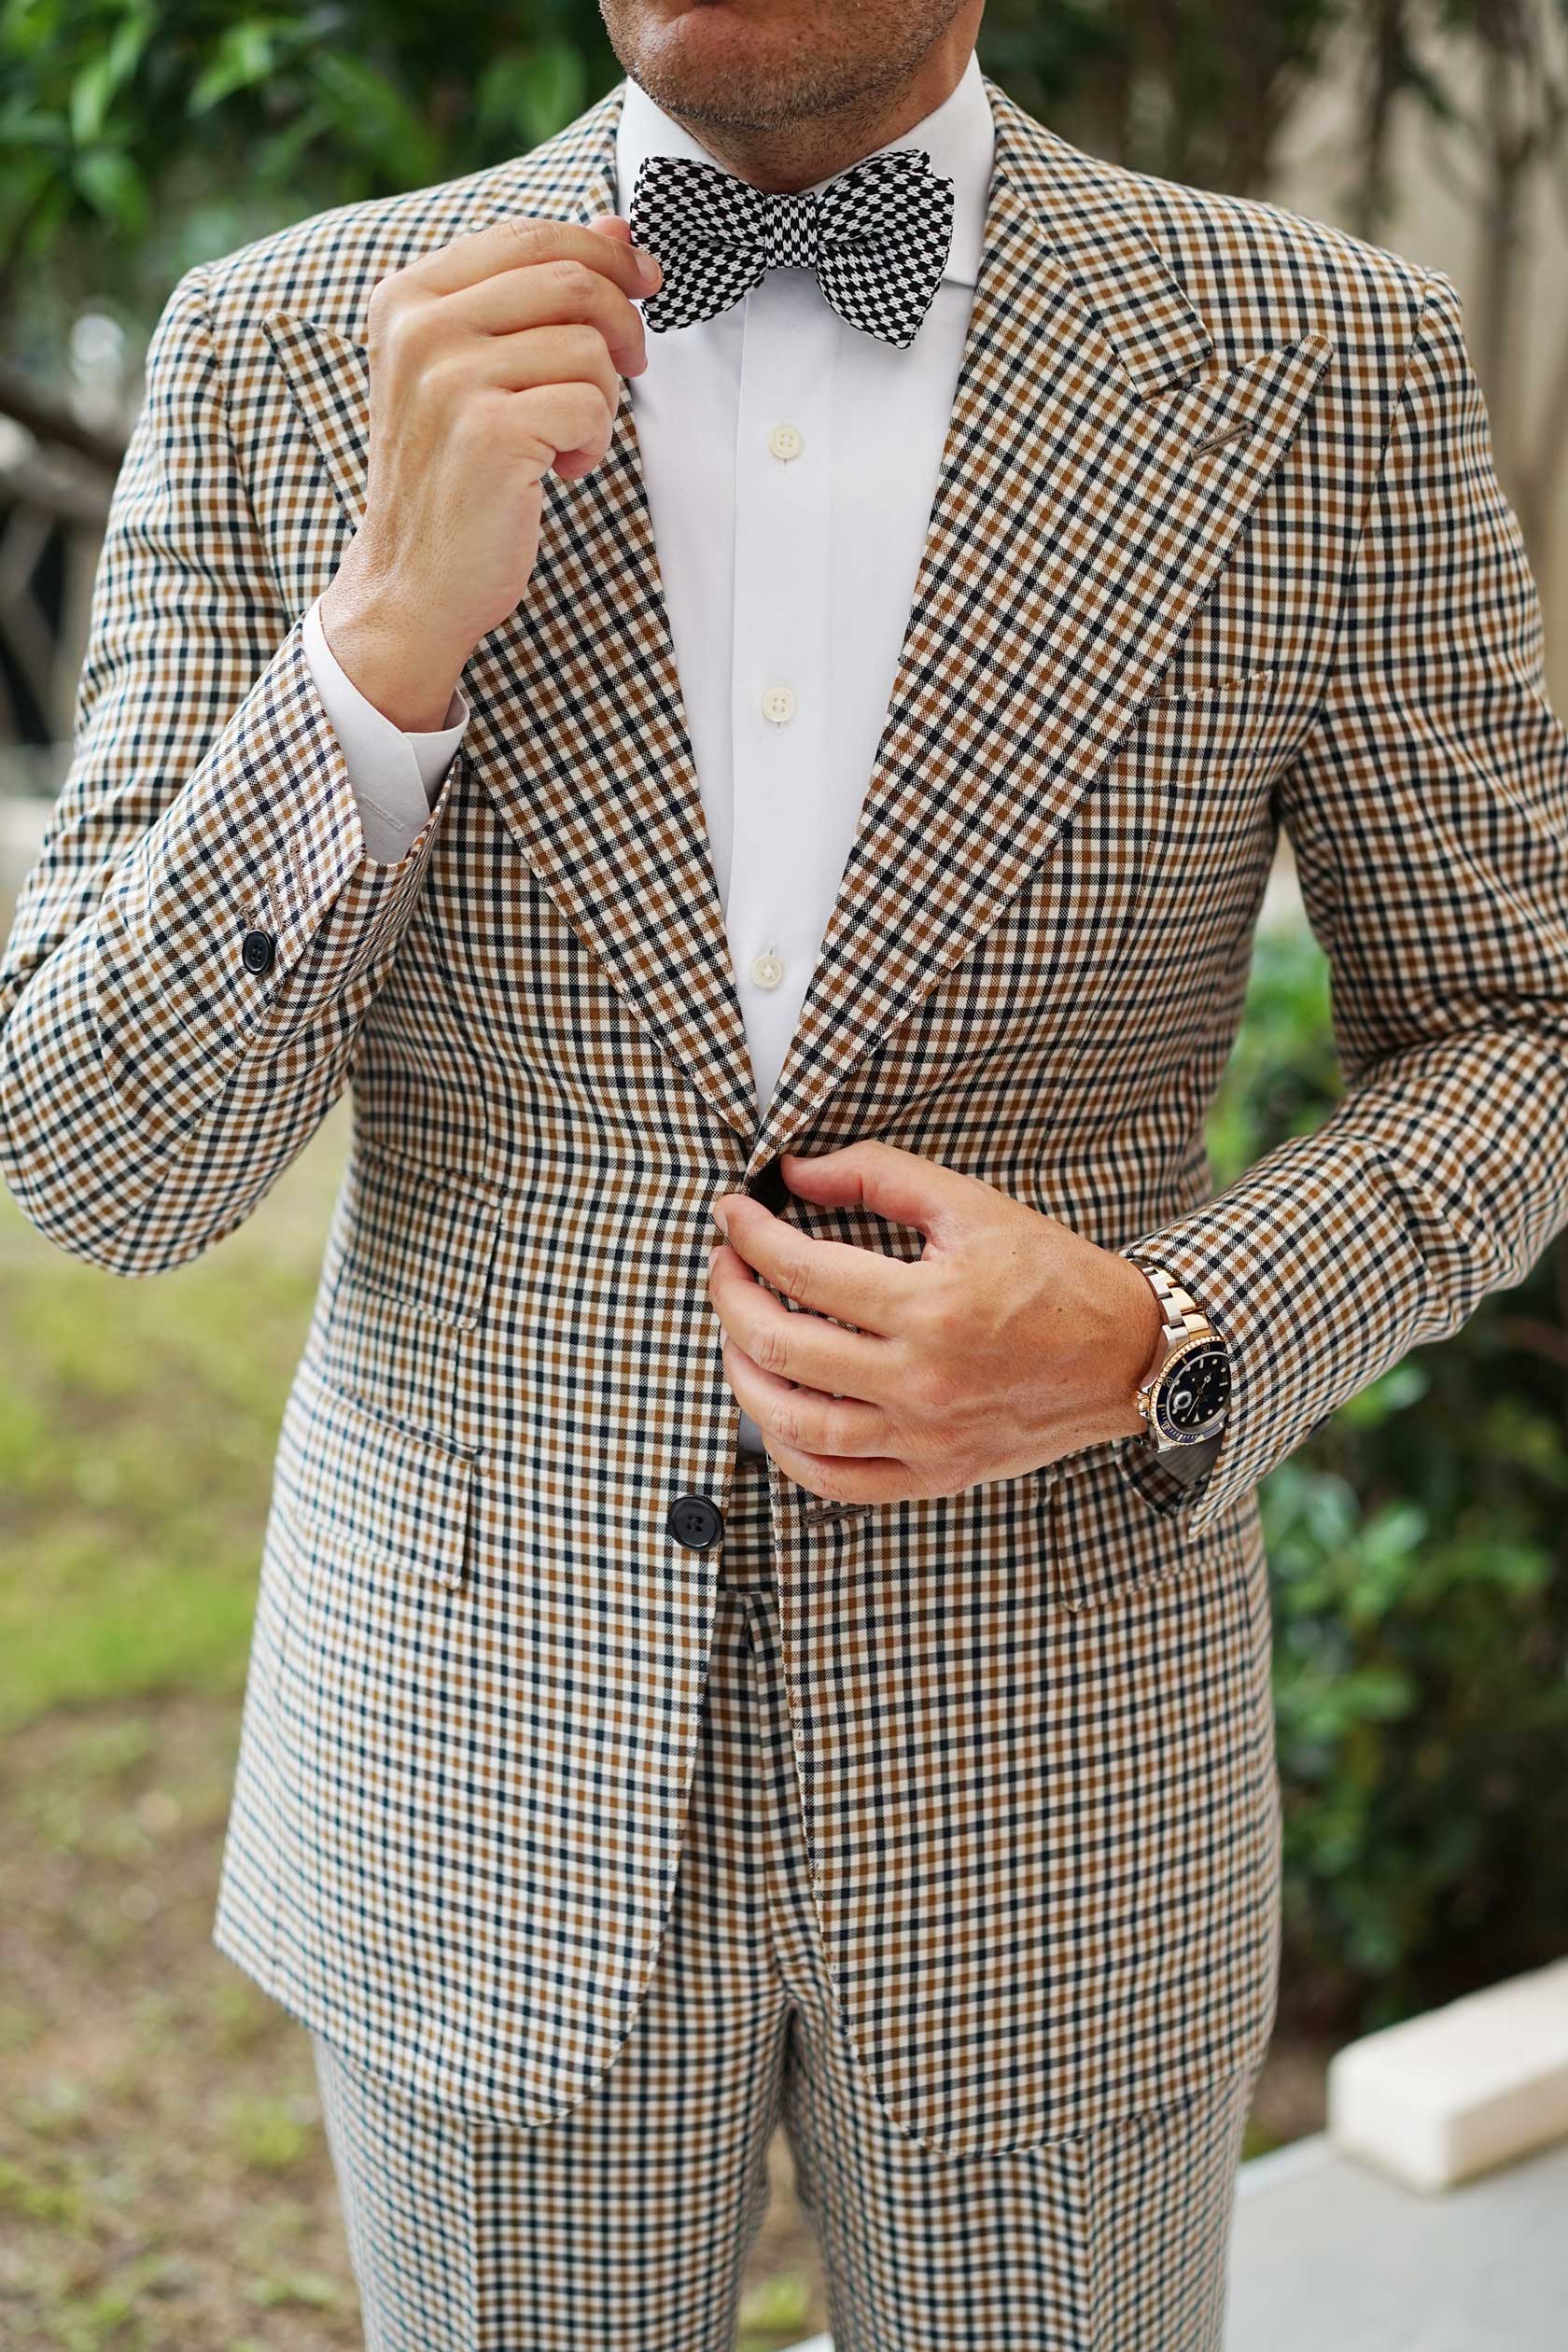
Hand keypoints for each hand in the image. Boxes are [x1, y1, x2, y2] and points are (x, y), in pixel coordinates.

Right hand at [318, 211, 661, 729]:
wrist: (412, 583)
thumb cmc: (453, 477)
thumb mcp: (476, 369)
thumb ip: (534, 295)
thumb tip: (617, 228)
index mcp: (407, 297)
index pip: (529, 235)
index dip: (603, 253)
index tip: (643, 284)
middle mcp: (420, 326)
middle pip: (569, 277)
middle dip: (624, 321)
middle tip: (632, 368)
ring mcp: (450, 378)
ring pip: (588, 345)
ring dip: (603, 399)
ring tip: (568, 439)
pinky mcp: (490, 431)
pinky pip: (590, 404)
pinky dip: (593, 442)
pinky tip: (560, 471)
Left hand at [707, 1139, 1163, 1503]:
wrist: (1127, 1355)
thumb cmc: (1053, 1277)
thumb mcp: (971, 1205)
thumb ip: (878, 1175)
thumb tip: (793, 1172)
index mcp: (930, 1306)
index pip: (801, 1269)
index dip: (748, 1236)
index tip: (731, 1216)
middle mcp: (922, 1379)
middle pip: (780, 1345)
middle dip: (730, 1296)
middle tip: (725, 1266)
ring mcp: (925, 1436)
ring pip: (794, 1422)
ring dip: (743, 1373)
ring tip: (737, 1335)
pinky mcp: (934, 1474)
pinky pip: (834, 1481)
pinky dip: (786, 1449)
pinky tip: (774, 1410)